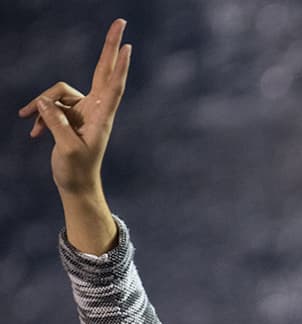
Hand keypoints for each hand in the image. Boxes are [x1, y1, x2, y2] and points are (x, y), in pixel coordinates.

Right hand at [18, 18, 129, 253]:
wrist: (76, 184)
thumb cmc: (77, 171)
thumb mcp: (66, 148)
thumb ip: (56, 123)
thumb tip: (44, 103)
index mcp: (103, 117)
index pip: (113, 86)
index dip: (119, 67)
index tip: (128, 48)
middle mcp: (96, 109)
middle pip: (102, 70)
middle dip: (109, 46)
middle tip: (121, 21)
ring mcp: (84, 110)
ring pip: (58, 92)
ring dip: (42, 107)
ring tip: (33, 128)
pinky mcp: (70, 115)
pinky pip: (50, 105)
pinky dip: (40, 116)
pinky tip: (33, 132)